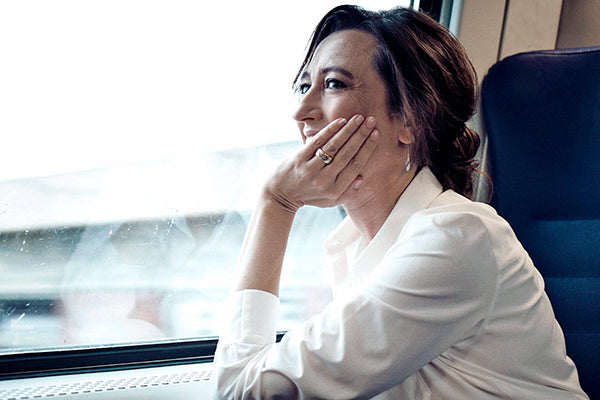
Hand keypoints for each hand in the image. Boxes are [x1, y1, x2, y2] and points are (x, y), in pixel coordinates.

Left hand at [264, 114, 379, 211]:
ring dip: (348, 130)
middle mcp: (323, 180)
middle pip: (347, 154)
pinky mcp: (299, 158)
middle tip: (371, 121)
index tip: (375, 135)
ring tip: (359, 118)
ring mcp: (310, 169)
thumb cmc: (309, 196)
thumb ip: (347, 192)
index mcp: (334, 190)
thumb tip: (361, 178)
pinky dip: (330, 130)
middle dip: (361, 136)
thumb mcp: (329, 201)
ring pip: (334, 146)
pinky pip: (317, 142)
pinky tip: (341, 121)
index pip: (355, 166)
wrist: (279, 194)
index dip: (367, 149)